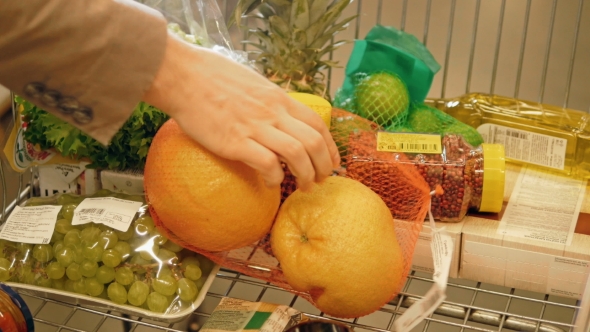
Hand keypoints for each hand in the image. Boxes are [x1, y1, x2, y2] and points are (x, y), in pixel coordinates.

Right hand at [142, 32, 340, 188]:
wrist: (181, 74)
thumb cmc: (211, 75)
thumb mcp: (252, 82)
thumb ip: (268, 101)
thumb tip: (277, 116)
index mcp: (278, 98)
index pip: (316, 124)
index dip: (330, 146)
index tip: (332, 161)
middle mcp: (272, 112)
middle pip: (313, 142)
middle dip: (323, 165)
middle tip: (321, 180)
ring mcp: (254, 127)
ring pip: (296, 154)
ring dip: (306, 175)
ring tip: (304, 187)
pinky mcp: (234, 142)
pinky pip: (266, 164)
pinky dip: (274, 178)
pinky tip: (270, 183)